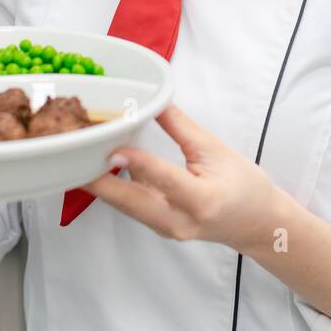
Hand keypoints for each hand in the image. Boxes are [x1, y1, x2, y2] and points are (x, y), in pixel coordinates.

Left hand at [81, 103, 284, 253]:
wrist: (258, 223)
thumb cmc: (245, 186)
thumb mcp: (217, 150)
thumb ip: (181, 127)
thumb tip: (155, 100)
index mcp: (204, 200)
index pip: (167, 180)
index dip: (140, 165)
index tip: (114, 149)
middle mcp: (182, 221)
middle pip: (134, 203)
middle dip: (100, 182)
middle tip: (73, 158)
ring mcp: (168, 229)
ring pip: (127, 207)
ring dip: (101, 185)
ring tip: (76, 160)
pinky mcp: (160, 228)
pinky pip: (132, 208)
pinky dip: (114, 189)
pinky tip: (98, 171)